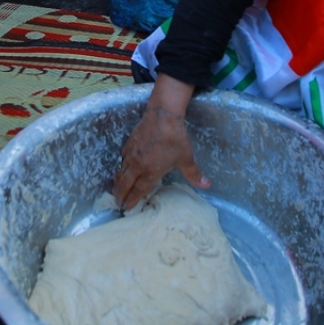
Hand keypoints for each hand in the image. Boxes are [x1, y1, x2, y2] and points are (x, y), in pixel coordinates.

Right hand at [112, 75, 209, 209]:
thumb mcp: (186, 158)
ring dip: (118, 181)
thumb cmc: (175, 139)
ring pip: (121, 171)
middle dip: (120, 194)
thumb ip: (194, 174)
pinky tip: (122, 166)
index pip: (138, 191)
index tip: (125, 207)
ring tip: (116, 187)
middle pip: (124, 184)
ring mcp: (131, 154)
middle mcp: (137, 166)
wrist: (163, 116)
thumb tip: (207, 185)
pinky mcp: (129, 143)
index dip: (131, 200)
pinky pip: (122, 158)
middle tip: (117, 202)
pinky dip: (121, 166)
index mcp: (150, 172)